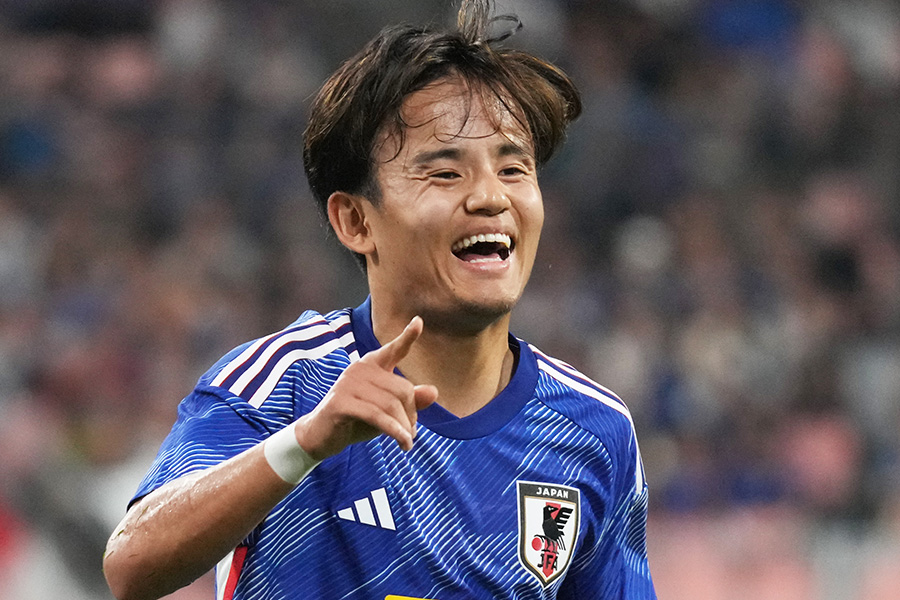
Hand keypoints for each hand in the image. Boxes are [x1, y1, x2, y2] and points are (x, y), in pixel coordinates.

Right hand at [293, 316, 438, 459]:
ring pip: (391, 405)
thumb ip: (410, 400)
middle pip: (403, 389)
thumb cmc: (357, 420)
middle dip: (412, 415)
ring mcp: (348, 384)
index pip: (393, 350)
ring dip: (404, 428)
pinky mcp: (341, 402)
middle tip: (412, 432)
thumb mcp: (387, 411)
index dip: (407, 337)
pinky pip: (377, 416)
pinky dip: (395, 432)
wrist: (320, 437)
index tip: (418, 321)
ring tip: (407, 442)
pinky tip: (404, 444)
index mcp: (371, 365)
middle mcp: (359, 369)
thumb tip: (433, 392)